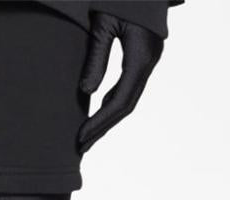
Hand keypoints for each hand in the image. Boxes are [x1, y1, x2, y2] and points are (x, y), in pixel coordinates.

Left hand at [78, 12, 163, 154]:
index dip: (100, 123)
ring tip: (87, 136)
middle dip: (103, 127)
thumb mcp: (102, 22)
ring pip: (129, 97)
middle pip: (126, 105)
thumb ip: (95, 57)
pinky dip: (113, 101)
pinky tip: (98, 111)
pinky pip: (129, 85)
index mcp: (141, 54)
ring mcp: (149, 55)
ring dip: (108, 118)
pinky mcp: (144, 51)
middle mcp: (149, 58)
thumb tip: (86, 92)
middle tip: (80, 147)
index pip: (120, 101)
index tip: (80, 139)